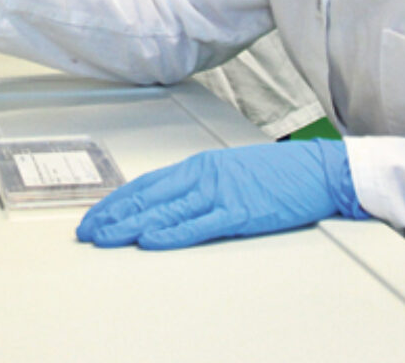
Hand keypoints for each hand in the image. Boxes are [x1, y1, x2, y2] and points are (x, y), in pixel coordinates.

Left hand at [76, 140, 366, 249]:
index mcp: (199, 165)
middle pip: (147, 196)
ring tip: (105, 237)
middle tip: (87, 231)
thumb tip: (167, 203)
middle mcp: (203, 176)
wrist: (318, 170)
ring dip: (131, 225)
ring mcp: (221, 193)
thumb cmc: (277, 173)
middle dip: (113, 215)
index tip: (95, 215)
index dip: (117, 200)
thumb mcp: (229, 171)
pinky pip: (199, 225)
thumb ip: (199, 185)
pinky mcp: (240, 212)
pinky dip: (171, 232)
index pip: (146, 184)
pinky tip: (150, 239)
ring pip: (165, 211)